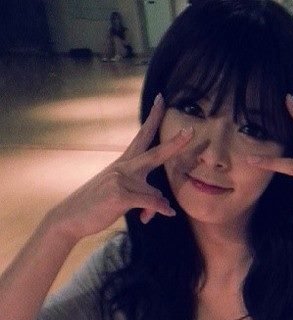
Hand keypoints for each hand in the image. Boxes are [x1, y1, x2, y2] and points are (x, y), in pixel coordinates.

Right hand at [48, 95, 191, 241]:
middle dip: (175, 144)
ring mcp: (121, 179)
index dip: (153, 118)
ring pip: (155, 193)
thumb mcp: (123, 197)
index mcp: (124, 163)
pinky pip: (150, 203)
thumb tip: (165, 208)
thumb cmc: (98, 206)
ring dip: (154, 208)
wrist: (71, 218)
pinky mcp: (120, 194)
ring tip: (144, 217)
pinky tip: (155, 217)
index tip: (162, 99)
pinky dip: (157, 211)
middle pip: (155, 154)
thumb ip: (145, 198)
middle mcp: (123, 167)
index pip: (142, 136)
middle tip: (191, 131)